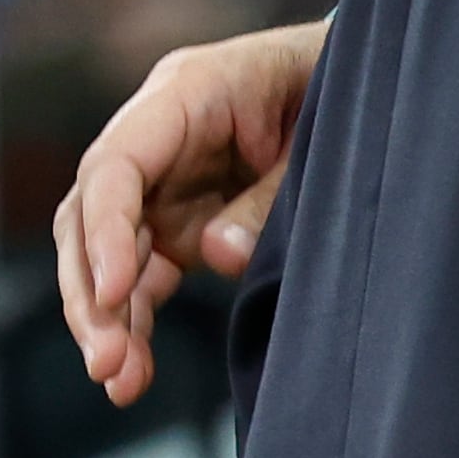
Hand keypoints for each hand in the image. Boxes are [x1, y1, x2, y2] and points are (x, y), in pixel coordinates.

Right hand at [54, 18, 325, 407]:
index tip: (119, 290)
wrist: (367, 76)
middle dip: (93, 291)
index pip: (118, 162)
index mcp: (189, 91)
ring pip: (106, 254)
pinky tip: (133, 372)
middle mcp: (157, 138)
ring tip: (119, 381)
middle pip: (91, 216)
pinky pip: (142, 273)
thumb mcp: (326, 132)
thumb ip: (272, 193)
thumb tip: (217, 254)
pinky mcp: (177, 220)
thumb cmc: (345, 87)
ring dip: (109, 318)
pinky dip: (136, 319)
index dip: (107, 229)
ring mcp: (162, 182)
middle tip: (107, 358)